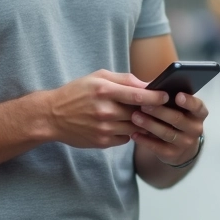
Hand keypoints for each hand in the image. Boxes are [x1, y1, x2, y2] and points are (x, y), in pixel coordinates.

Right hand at [44, 70, 169, 148]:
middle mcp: (105, 111)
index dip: (156, 96)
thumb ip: (124, 80)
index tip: (167, 96)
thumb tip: (149, 84)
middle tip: (162, 108)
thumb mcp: (98, 77)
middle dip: (152, 111)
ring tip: (144, 116)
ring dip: (142, 122)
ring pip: (135, 127)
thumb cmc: (77, 92)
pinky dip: (128, 132)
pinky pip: (125, 138)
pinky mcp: (102, 142)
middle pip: (140, 113)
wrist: (52, 116)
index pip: (139, 94)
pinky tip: (123, 125)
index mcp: (105, 91)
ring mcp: (104, 128)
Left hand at [130, 91, 208, 165]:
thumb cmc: (177, 118)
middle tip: (143, 104)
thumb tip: (151, 88)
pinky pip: (157, 147)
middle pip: (177, 119)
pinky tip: (134, 133)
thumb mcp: (180, 109)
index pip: (197, 107)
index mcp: (198, 114)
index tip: (177, 96)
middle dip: (159, 111)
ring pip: (166, 133)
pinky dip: (144, 140)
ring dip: (149, 124)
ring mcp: (185, 143)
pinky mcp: (172, 154)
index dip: (189, 102)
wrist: (181, 146)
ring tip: (135, 117)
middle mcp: (195, 129)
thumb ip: (170, 99)